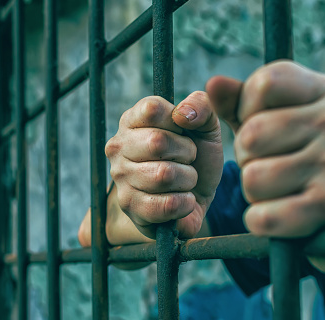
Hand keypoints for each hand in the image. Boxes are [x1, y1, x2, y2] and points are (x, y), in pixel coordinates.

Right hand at [105, 91, 223, 239]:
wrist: (193, 198)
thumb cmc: (196, 157)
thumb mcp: (206, 127)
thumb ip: (202, 107)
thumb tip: (183, 114)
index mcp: (132, 120)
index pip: (152, 109)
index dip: (179, 122)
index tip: (182, 132)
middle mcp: (118, 147)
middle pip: (157, 142)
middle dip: (187, 152)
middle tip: (186, 159)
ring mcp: (120, 178)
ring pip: (164, 175)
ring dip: (187, 179)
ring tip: (183, 180)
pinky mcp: (130, 207)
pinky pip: (167, 204)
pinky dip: (185, 203)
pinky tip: (182, 200)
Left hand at [207, 61, 324, 271]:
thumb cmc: (306, 156)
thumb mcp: (279, 119)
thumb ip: (241, 102)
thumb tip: (213, 84)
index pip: (263, 84)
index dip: (246, 110)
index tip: (263, 127)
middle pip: (250, 137)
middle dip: (248, 158)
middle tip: (273, 165)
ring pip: (252, 178)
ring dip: (255, 192)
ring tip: (282, 189)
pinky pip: (263, 216)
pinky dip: (261, 221)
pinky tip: (283, 214)